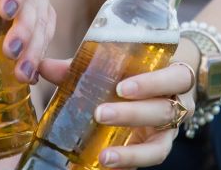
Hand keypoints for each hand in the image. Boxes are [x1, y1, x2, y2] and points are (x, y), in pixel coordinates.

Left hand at [0, 0, 55, 83]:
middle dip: (24, 29)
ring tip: (23, 75)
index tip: (5, 12)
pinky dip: (40, 55)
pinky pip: (48, 35)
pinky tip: (33, 75)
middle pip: (34, 3)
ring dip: (35, 49)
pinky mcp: (44, 17)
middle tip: (10, 52)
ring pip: (44, 22)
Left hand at [37, 40, 198, 168]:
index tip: (121, 87)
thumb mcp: (121, 60)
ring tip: (105, 157)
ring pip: (161, 144)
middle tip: (100, 114)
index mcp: (174, 73)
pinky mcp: (159, 146)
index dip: (152, 83)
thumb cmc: (139, 66)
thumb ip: (84, 64)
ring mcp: (170, 128)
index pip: (175, 78)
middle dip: (132, 114)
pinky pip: (150, 159)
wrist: (166, 79)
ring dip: (132, 152)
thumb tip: (42, 67)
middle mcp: (178, 102)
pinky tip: (107, 165)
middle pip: (164, 111)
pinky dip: (130, 163)